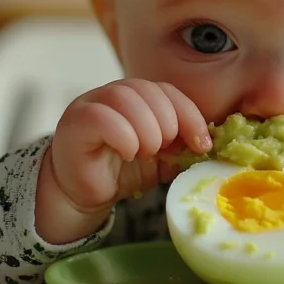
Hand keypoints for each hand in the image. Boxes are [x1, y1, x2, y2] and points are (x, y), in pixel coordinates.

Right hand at [36, 79, 210, 242]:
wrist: (83, 193)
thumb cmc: (122, 171)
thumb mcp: (163, 159)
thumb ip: (183, 148)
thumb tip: (209, 145)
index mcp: (138, 97)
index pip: (168, 91)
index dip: (190, 115)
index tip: (202, 144)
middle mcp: (113, 93)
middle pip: (148, 90)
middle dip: (167, 123)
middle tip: (164, 149)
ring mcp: (91, 103)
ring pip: (125, 97)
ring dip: (146, 129)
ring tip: (146, 152)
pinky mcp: (75, 120)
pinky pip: (101, 117)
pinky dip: (123, 136)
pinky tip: (127, 153)